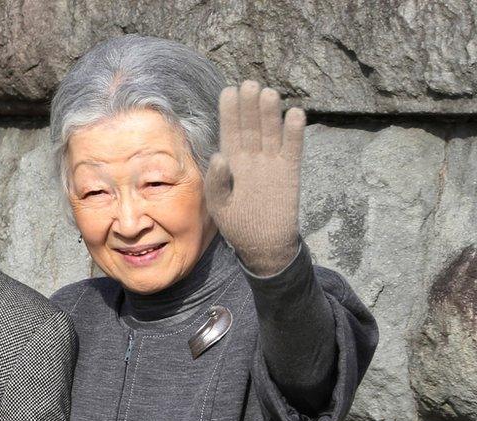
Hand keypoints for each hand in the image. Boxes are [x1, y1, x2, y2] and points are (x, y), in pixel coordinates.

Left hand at [204, 81, 303, 275]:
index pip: (229, 132)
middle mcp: (251, 158)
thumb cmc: (237, 225)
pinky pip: (293, 149)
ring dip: (270, 114)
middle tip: (250, 84)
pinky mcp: (290, 172)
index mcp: (230, 163)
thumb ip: (216, 183)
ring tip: (269, 93)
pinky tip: (295, 114)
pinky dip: (295, 133)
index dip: (229, 112)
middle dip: (249, 106)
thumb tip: (219, 157)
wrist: (264, 245)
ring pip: (271, 133)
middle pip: (251, 127)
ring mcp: (271, 163)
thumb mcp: (218, 207)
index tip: (228, 91)